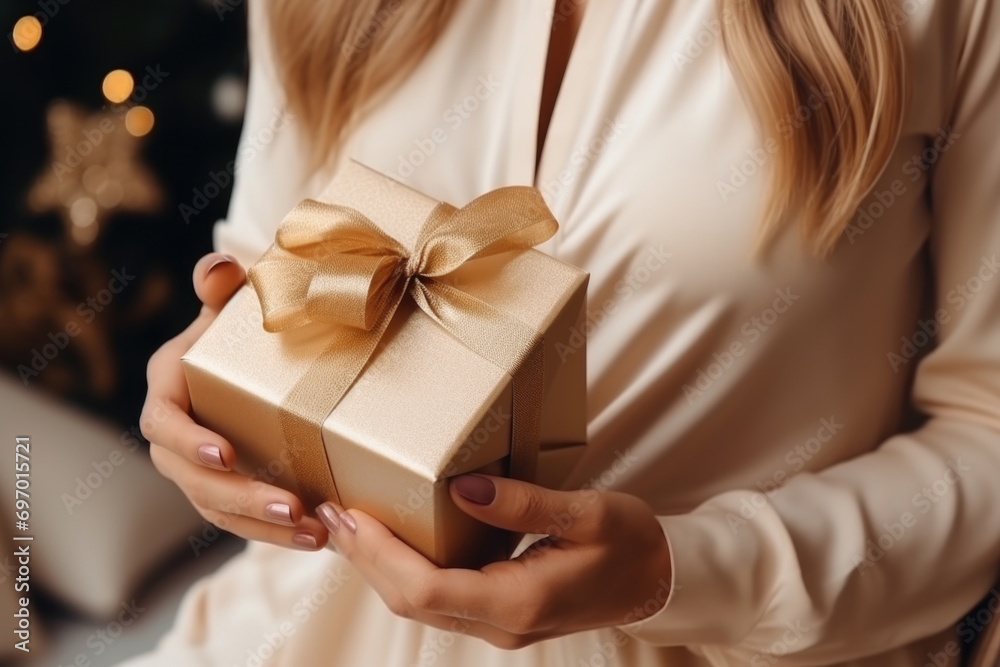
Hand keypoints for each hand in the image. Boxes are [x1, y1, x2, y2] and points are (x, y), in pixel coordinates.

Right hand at [142, 253, 327, 550]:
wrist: (251, 355)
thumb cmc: (237, 327)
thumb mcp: (231, 304)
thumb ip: (221, 286)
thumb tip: (219, 267)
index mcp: (170, 388)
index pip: (163, 423)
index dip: (189, 441)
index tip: (226, 455)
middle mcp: (175, 435)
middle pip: (194, 479)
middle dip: (241, 497)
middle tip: (292, 507)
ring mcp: (197, 467)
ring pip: (219, 509)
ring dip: (264, 527)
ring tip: (316, 533)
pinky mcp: (225, 489)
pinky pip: (241, 520)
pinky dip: (274, 533)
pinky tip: (318, 537)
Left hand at [315, 475, 671, 647]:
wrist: (658, 583)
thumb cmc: (631, 544)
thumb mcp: (587, 512)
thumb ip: (523, 502)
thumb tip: (461, 487)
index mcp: (520, 600)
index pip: (426, 589)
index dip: (379, 555)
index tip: (349, 515)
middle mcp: (501, 623)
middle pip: (410, 601)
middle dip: (364, 559)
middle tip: (329, 511)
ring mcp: (498, 625)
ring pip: (419, 603)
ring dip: (378, 565)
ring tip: (347, 522)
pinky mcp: (499, 614)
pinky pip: (437, 598)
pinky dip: (405, 569)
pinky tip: (391, 541)